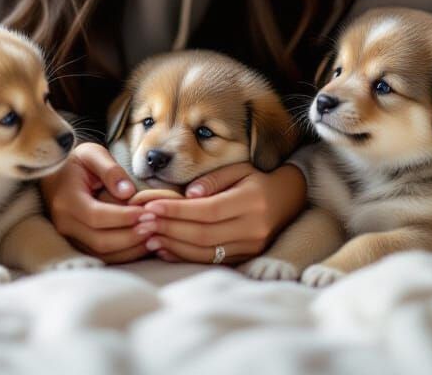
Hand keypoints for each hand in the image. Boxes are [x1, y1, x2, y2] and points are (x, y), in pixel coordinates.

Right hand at [39, 143, 150, 263]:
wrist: (55, 175)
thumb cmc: (77, 162)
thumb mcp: (92, 154)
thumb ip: (110, 169)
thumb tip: (128, 192)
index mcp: (66, 200)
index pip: (96, 216)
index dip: (123, 217)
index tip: (146, 211)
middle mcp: (65, 223)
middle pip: (99, 240)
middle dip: (130, 236)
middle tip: (154, 225)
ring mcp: (69, 237)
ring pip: (101, 253)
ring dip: (129, 248)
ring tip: (153, 235)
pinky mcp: (78, 244)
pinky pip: (102, 256)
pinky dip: (124, 254)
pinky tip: (142, 243)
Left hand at [134, 162, 307, 264]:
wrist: (289, 200)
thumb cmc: (257, 179)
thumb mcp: (239, 169)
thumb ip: (213, 181)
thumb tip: (188, 195)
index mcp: (251, 201)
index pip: (207, 210)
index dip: (177, 210)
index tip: (150, 206)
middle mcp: (253, 228)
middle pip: (204, 234)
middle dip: (170, 229)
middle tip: (143, 222)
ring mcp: (251, 247)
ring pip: (206, 252)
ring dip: (174, 246)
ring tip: (149, 237)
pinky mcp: (246, 258)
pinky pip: (212, 261)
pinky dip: (186, 257)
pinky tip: (166, 250)